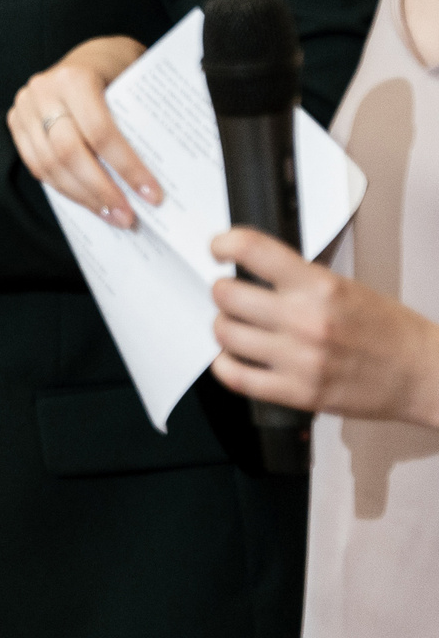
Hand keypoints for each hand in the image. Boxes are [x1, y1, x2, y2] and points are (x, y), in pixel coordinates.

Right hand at [8, 37, 151, 227]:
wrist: (90, 54)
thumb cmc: (119, 69)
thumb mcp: (135, 79)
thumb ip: (142, 116)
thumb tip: (166, 170)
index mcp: (75, 77)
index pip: (101, 132)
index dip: (126, 167)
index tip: (152, 195)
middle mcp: (44, 91)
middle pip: (69, 152)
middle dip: (101, 189)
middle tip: (128, 216)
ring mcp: (25, 108)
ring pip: (49, 164)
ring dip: (82, 196)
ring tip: (111, 215)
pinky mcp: (17, 122)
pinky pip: (36, 165)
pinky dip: (63, 188)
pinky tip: (88, 202)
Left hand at [210, 228, 438, 426]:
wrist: (424, 374)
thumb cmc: (390, 331)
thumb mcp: (345, 287)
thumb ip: (298, 279)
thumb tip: (251, 270)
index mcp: (319, 287)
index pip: (252, 249)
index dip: (224, 243)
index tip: (218, 248)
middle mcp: (306, 321)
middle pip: (226, 295)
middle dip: (222, 290)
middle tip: (230, 292)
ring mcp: (299, 359)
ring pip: (224, 334)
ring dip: (223, 326)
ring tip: (236, 325)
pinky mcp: (298, 393)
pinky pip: (237, 377)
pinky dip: (225, 365)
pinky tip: (232, 357)